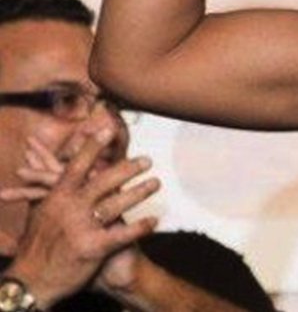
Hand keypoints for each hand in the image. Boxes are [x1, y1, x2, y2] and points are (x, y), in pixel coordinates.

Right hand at [2, 130, 159, 306]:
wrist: (31, 280)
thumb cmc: (37, 245)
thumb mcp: (40, 214)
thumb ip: (50, 192)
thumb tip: (52, 172)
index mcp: (56, 197)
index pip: (76, 166)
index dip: (92, 147)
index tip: (108, 128)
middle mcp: (69, 209)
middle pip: (102, 182)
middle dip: (126, 169)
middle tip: (147, 160)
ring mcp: (81, 228)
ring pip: (115, 205)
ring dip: (139, 192)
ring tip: (156, 182)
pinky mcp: (91, 248)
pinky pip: (121, 235)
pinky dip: (140, 227)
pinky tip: (155, 220)